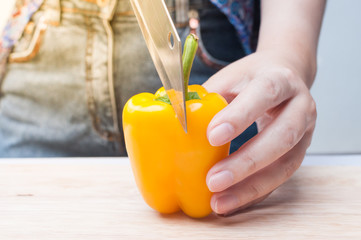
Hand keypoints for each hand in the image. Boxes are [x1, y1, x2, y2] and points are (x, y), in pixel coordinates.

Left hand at [203, 49, 316, 214]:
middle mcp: (300, 107)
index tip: (212, 136)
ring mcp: (305, 134)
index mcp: (281, 80)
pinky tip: (231, 203)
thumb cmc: (253, 79)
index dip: (240, 116)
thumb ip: (209, 96)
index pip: (264, 94)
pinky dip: (255, 193)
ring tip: (219, 202)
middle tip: (212, 181)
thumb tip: (176, 118)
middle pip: (282, 136)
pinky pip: (280, 179)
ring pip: (285, 166)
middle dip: (247, 162)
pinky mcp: (299, 155)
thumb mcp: (232, 77)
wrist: (287, 78)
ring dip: (251, 188)